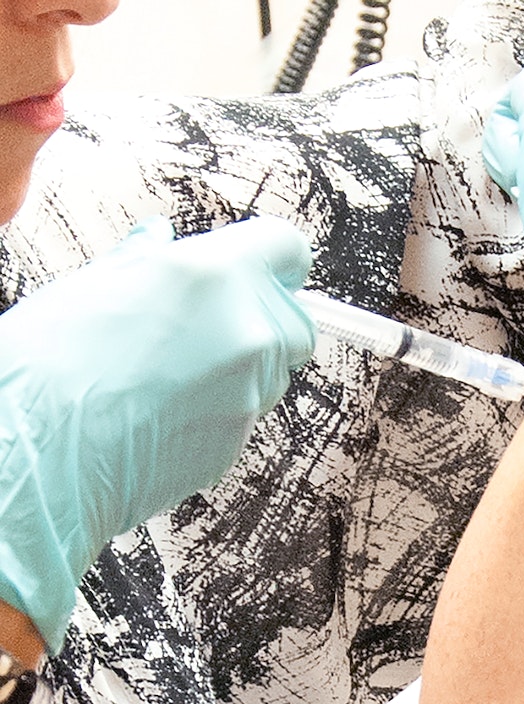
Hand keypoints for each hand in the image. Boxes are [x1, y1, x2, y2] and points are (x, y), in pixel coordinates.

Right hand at [0, 216, 315, 652]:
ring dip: (239, 369)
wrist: (35, 452)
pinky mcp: (240, 439)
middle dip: (261, 322)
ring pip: (273, 371)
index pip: (288, 248)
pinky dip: (218, 410)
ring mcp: (251, 389)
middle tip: (200, 331)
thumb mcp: (92, 284)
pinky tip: (161, 412)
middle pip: (294, 319)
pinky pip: (245, 414)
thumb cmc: (48, 364)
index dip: (275, 261)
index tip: (262, 271)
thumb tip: (160, 237)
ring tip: (163, 376)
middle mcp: (248, 328)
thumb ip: (148, 260)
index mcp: (215, 274)